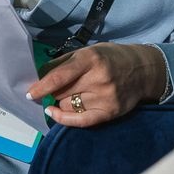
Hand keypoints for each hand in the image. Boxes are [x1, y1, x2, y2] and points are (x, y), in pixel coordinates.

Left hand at [26, 43, 163, 126]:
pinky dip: (64, 119)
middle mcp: (99, 79)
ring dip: (63, 102)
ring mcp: (105, 97)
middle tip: (57, 89)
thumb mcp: (88, 51)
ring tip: (73, 94)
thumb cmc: (111, 58)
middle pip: (62, 93)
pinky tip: (55, 113)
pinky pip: (81, 121)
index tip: (30, 94)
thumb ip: (63, 63)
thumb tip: (38, 77)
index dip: (41, 87)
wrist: (143, 70)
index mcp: (91, 59)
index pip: (60, 76)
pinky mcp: (110, 112)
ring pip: (68, 106)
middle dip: (54, 92)